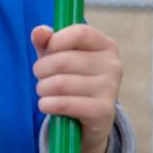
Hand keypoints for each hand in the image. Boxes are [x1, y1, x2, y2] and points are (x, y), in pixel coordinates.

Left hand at [31, 24, 121, 152]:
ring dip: (42, 88)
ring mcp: (110, 89)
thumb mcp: (58, 57)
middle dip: (41, 69)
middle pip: (64, 60)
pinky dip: (47, 104)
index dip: (56, 41)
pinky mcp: (103, 111)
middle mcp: (113, 65)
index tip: (46, 51)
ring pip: (60, 83)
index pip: (80, 32)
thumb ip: (47, 42)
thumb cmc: (71, 80)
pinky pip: (64, 104)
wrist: (87, 121)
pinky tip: (46, 105)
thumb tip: (39, 31)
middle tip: (39, 77)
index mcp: (106, 46)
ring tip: (43, 91)